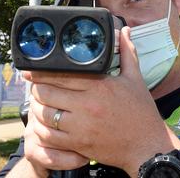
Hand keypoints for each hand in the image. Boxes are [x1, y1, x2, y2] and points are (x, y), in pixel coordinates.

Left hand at [24, 26, 179, 174]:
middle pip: (48, 93)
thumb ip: (126, 52)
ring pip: (45, 115)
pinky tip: (42, 124)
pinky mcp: (79, 144)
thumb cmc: (141, 113)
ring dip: (36, 108)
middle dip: (36, 88)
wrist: (148, 147)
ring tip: (36, 102)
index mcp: (99, 86)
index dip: (41, 72)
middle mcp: (87, 106)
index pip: (61, 75)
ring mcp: (81, 127)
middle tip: (33, 85)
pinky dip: (42, 129)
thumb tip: (123, 31)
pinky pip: (51, 136)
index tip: (31, 69)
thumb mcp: (135, 79)